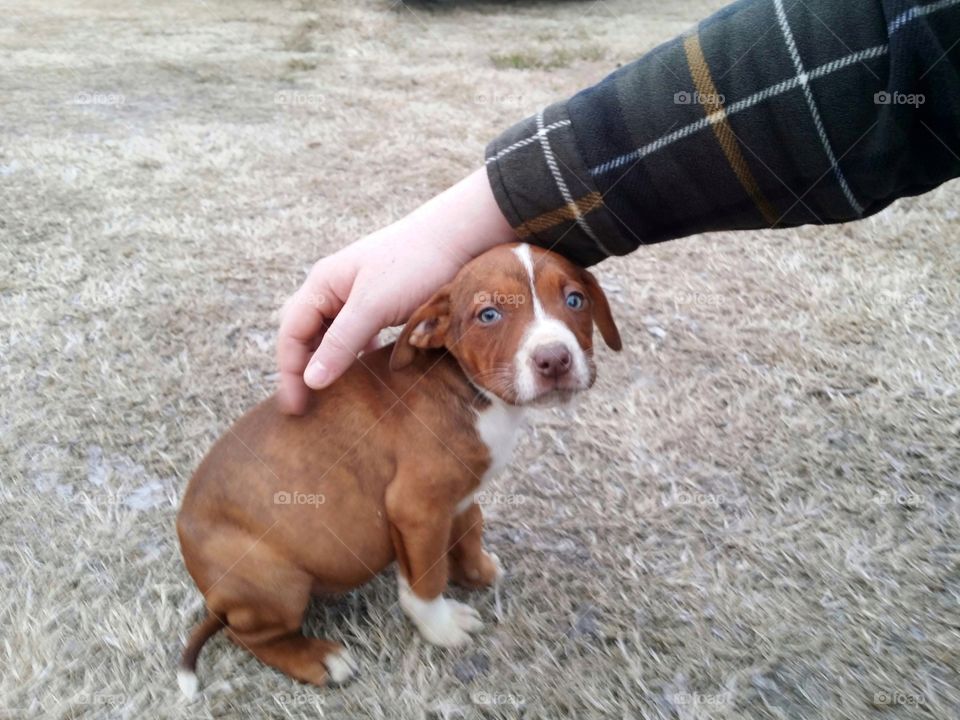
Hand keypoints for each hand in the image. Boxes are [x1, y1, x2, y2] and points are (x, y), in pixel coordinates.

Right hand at [277, 168, 515, 413]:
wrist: (459, 237)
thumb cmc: (415, 263)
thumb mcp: (374, 306)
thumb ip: (341, 343)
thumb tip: (311, 381)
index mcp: (322, 283)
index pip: (291, 333)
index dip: (289, 372)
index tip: (297, 408)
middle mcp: (333, 287)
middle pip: (303, 333)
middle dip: (300, 368)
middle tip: (305, 406)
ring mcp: (356, 294)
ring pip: (329, 334)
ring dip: (326, 362)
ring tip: (329, 395)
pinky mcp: (380, 301)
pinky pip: (356, 332)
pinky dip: (353, 353)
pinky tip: (364, 370)